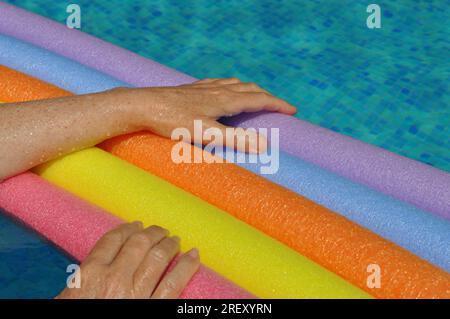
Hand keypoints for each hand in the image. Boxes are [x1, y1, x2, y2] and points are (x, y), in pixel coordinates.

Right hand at [56, 222, 199, 298]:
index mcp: (91, 275)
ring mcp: (137, 293)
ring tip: (175, 240)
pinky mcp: (156, 308)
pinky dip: (187, 266)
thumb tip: (92, 269)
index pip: (112, 241)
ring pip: (158, 257)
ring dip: (170, 244)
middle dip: (151, 233)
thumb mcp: (69, 298)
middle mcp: (115, 279)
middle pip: (138, 244)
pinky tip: (194, 256)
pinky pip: (175, 283)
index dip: (127, 229)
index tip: (135, 225)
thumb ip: (82, 280)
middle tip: (159, 230)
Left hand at [116, 78, 296, 152]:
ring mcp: (203, 88)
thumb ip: (234, 139)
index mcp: (224, 100)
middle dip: (267, 97)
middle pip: (249, 89)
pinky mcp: (191, 89)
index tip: (292, 110)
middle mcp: (216, 90)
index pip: (258, 99)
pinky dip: (230, 85)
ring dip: (250, 89)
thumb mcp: (206, 134)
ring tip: (257, 95)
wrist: (143, 106)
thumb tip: (264, 144)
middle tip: (278, 105)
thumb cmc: (173, 121)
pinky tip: (222, 88)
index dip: (277, 104)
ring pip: (234, 84)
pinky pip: (218, 82)